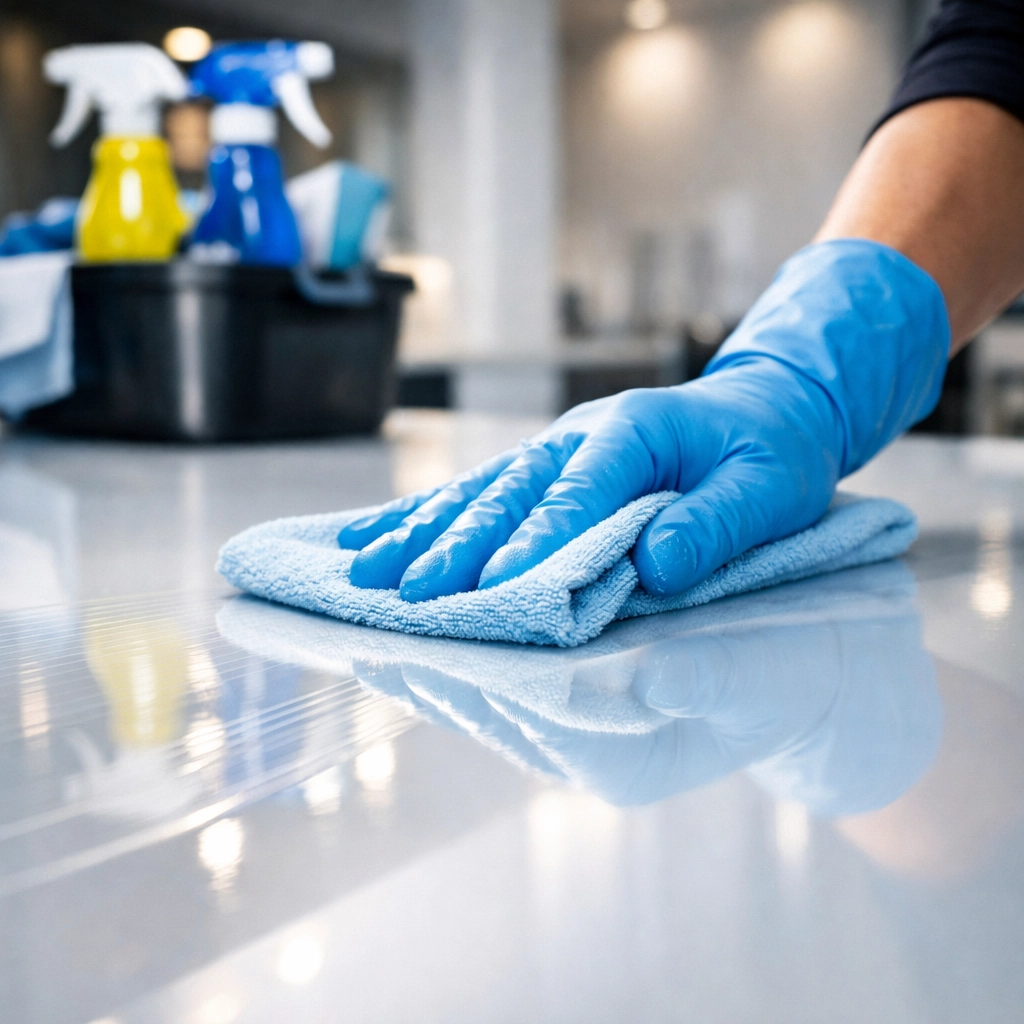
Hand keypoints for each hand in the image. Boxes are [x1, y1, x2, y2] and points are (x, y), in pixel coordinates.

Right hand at [339, 241, 948, 601]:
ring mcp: (557, 448)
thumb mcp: (771, 486)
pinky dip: (428, 515)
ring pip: (479, 491)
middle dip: (455, 545)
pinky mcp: (547, 466)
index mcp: (635, 434)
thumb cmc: (772, 451)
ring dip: (422, 530)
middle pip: (507, 494)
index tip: (488, 591)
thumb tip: (654, 567)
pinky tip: (379, 535)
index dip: (530, 546)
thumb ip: (717, 523)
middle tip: (407, 593)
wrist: (768, 406)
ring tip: (364, 569)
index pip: (574, 497)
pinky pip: (480, 491)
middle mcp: (581, 435)